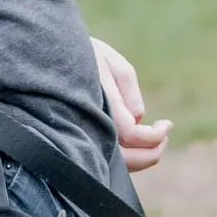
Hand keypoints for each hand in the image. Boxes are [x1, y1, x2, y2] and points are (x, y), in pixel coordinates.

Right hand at [91, 36, 171, 172]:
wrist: (49, 54)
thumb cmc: (83, 54)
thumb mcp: (112, 63)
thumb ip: (129, 92)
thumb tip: (137, 120)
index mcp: (98, 106)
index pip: (131, 135)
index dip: (154, 136)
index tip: (167, 123)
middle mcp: (88, 124)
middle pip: (124, 160)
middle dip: (150, 154)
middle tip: (164, 136)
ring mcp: (82, 133)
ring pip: (114, 162)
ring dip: (139, 157)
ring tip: (156, 139)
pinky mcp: (81, 134)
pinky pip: (105, 155)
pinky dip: (126, 154)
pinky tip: (136, 140)